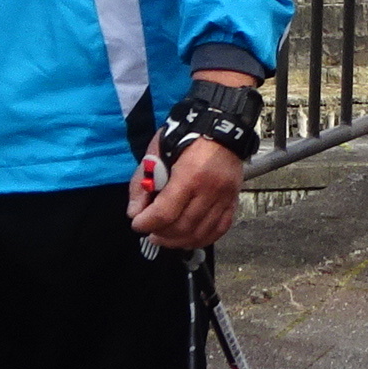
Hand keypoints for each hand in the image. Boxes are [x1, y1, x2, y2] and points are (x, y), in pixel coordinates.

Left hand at [128, 134, 244, 253]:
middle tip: (150, 232)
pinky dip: (202, 239)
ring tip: (165, 237)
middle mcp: (209, 190)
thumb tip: (134, 211)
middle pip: (182, 227)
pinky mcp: (233, 200)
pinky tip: (188, 238)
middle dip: (160, 234)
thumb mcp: (157, 150)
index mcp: (189, 175)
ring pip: (200, 233)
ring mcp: (224, 198)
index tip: (137, 224)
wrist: (223, 126)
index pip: (165, 213)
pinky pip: (219, 229)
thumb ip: (142, 181)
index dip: (146, 224)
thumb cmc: (187, 135)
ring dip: (178, 241)